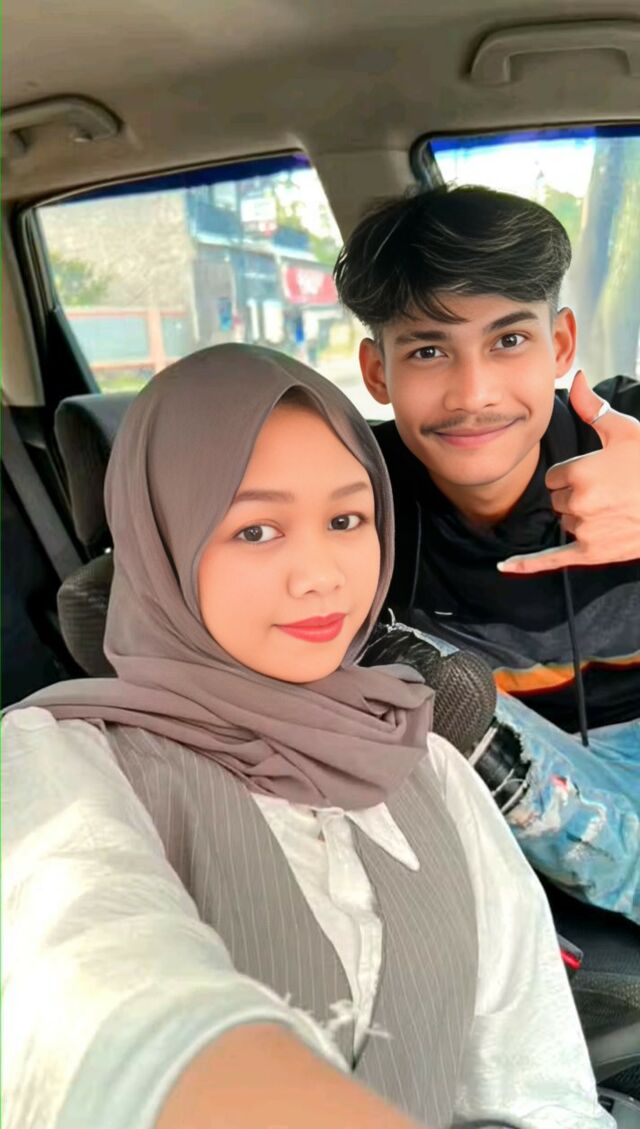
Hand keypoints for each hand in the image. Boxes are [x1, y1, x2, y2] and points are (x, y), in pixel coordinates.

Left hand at [499, 370, 639, 573]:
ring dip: (580, 517)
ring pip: (565, 522)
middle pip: (556, 499)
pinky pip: (552, 559)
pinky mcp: (592, 553)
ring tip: (614, 509)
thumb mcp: (625, 431)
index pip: (553, 477)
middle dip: (575, 495)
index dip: (572, 475)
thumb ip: (592, 408)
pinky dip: (528, 565)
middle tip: (610, 492)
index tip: (597, 473)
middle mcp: (578, 502)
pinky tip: (504, 567)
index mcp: (580, 472)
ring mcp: (585, 529)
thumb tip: (576, 376)